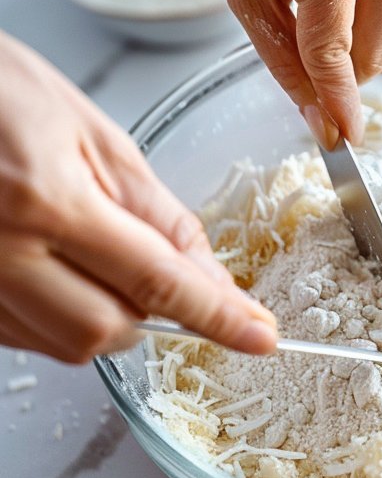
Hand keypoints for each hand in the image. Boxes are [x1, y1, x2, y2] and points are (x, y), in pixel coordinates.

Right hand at [0, 34, 277, 363]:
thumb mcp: (91, 133)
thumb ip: (154, 211)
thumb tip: (208, 273)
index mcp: (47, 202)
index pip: (157, 282)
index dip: (217, 317)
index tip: (259, 338)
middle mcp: (4, 253)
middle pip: (107, 329)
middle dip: (148, 313)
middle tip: (150, 267)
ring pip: (65, 344)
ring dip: (103, 314)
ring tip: (89, 250)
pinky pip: (25, 335)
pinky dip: (59, 315)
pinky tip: (56, 267)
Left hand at [207, 0, 381, 148]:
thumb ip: (279, 53)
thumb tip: (318, 117)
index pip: (337, 61)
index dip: (336, 109)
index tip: (339, 145)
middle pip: (373, 61)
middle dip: (337, 74)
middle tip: (296, 45)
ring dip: (359, 53)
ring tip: (317, 17)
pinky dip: (380, 28)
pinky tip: (346, 8)